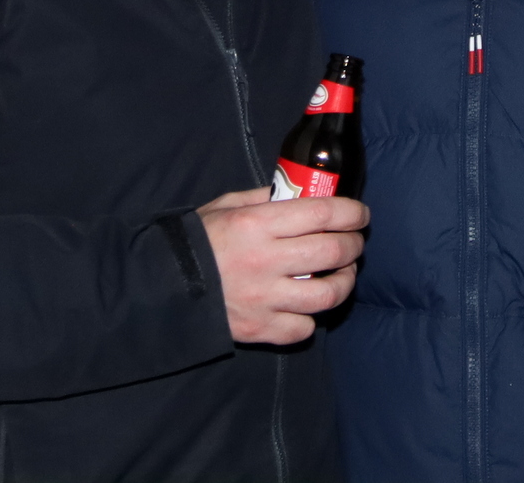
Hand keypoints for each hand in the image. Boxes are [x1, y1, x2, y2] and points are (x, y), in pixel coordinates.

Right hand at [197, 187, 368, 344]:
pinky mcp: (261, 329)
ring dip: (344, 282)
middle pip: (333, 252)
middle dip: (354, 244)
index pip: (322, 213)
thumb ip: (265, 199)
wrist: (163, 287)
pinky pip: (304, 327)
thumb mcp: (227, 205)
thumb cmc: (198, 241)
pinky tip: (306, 305)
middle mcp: (266, 261)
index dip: (351, 212)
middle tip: (354, 242)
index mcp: (257, 224)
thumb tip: (301, 194)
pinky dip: (311, 317)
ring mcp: (265, 299)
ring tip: (342, 274)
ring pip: (328, 295)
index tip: (360, 214)